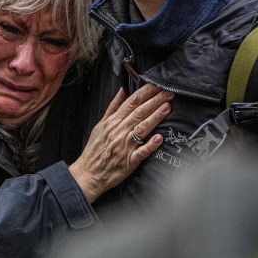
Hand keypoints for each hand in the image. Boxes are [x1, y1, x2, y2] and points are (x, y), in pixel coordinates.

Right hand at [69, 85, 172, 202]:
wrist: (88, 173)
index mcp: (113, 121)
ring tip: (167, 107)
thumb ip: (113, 107)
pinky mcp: (129, 161)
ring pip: (142, 129)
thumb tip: (122, 90)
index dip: (145, 92)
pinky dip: (150, 145)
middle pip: (139, 112)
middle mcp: (119, 131)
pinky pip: (141, 152)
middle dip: (155, 101)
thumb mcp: (100, 124)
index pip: (131, 102)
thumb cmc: (95, 149)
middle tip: (169, 92)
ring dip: (155, 117)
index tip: (157, 84)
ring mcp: (125, 146)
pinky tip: (160, 138)